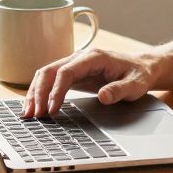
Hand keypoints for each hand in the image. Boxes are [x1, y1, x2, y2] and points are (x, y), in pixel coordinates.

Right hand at [22, 47, 159, 118]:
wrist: (143, 67)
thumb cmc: (139, 75)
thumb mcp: (136, 84)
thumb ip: (120, 90)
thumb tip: (103, 96)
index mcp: (94, 57)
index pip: (67, 71)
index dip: (56, 90)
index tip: (52, 109)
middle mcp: (81, 58)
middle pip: (50, 70)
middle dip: (38, 92)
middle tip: (33, 115)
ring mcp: (75, 64)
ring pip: (47, 74)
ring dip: (35, 93)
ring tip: (29, 113)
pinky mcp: (73, 73)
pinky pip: (52, 80)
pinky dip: (41, 92)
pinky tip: (36, 107)